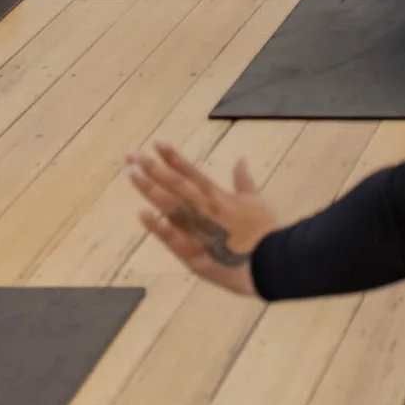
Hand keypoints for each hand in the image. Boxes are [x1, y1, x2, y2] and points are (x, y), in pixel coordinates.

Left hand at [127, 141, 280, 298]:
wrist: (272, 261)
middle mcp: (205, 209)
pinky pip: (173, 238)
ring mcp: (198, 230)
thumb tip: (240, 160)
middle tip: (132, 154)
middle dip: (153, 168)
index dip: (174, 158)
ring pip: (171, 205)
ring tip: (131, 173)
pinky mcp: (194, 254)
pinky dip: (158, 226)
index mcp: (220, 197)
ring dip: (150, 189)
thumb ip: (244, 182)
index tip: (157, 143)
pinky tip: (141, 213)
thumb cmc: (266, 232)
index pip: (192, 172)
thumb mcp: (257, 201)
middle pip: (176, 184)